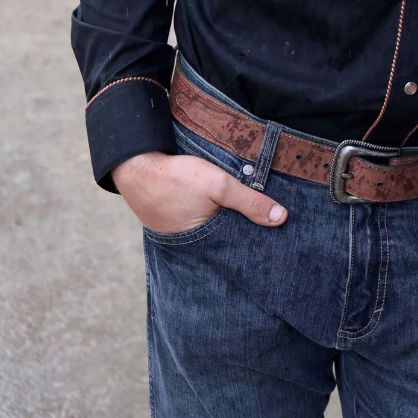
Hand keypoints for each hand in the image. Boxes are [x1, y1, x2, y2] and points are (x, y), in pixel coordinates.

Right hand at [112, 151, 287, 234]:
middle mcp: (191, 247)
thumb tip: (281, 218)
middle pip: (226, 243)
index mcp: (204, 244)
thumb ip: (249, 201)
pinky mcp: (172, 224)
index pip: (237, 250)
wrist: (137, 166)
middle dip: (242, 236)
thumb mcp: (219, 185)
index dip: (255, 243)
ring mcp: (179, 237)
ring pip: (212, 233)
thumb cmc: (177, 177)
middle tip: (266, 229)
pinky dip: (210, 218)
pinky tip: (219, 210)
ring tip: (246, 218)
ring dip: (226, 225)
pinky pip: (198, 225)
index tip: (276, 240)